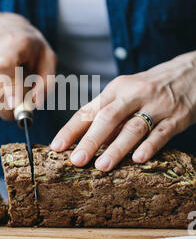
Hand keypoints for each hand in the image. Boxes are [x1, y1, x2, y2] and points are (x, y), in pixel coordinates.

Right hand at [0, 12, 56, 119]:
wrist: (0, 26)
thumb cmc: (29, 46)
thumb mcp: (47, 58)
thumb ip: (46, 83)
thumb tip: (34, 104)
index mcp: (16, 41)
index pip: (7, 65)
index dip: (11, 86)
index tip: (14, 103)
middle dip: (7, 107)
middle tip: (20, 109)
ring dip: (5, 96)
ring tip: (13, 77)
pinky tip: (0, 74)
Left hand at [51, 52, 195, 169]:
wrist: (190, 72)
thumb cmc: (149, 87)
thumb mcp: (126, 92)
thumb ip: (107, 114)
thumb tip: (83, 141)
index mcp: (116, 89)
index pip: (89, 110)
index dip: (71, 129)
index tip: (56, 146)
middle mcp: (133, 95)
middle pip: (108, 117)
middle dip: (90, 140)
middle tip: (76, 160)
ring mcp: (156, 106)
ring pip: (133, 127)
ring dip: (117, 148)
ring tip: (102, 166)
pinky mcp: (177, 117)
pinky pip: (161, 133)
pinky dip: (150, 146)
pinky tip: (138, 159)